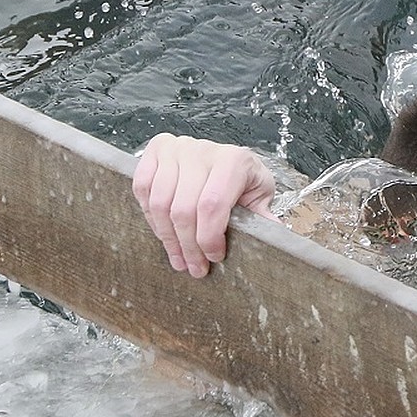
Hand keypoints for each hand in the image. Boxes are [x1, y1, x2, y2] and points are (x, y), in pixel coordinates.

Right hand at [132, 133, 277, 277]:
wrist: (226, 156)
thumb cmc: (244, 178)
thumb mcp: (260, 194)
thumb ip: (262, 217)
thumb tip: (275, 238)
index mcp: (233, 160)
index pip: (212, 205)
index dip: (208, 237)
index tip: (214, 257)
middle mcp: (202, 150)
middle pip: (183, 208)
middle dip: (188, 246)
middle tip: (195, 268)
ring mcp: (176, 148)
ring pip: (160, 203)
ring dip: (167, 238)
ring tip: (179, 258)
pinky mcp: (156, 150)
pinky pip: (142, 188)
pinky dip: (150, 217)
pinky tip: (164, 233)